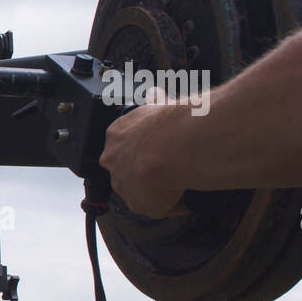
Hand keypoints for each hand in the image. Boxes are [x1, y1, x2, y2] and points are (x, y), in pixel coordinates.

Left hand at [98, 89, 190, 217]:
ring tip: (181, 178)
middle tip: (171, 165)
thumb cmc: (171, 122)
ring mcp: (123, 184)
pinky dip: (176, 202)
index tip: (159, 149)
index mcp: (117, 134)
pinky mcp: (139, 204)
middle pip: (127, 170)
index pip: (124, 146)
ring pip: (141, 190)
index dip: (144, 149)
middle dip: (146, 170)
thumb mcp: (161, 103)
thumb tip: (156, 93)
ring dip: (160, 187)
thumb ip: (156, 102)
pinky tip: (188, 190)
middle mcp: (113, 160)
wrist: (175, 145)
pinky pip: (161, 207)